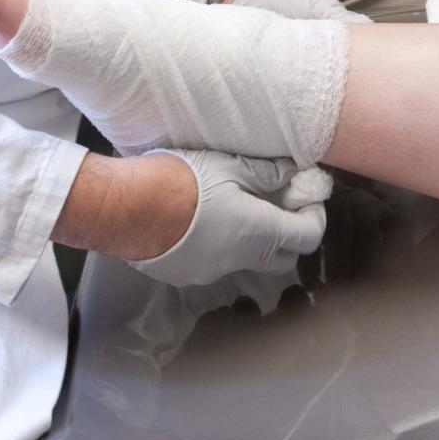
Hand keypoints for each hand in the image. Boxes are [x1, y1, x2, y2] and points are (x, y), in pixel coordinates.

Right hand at [130, 149, 330, 286]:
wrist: (124, 207)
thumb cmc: (179, 180)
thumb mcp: (228, 165)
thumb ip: (265, 173)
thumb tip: (292, 173)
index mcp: (259, 232)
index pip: (309, 236)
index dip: (314, 215)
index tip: (307, 197)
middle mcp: (241, 260)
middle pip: (283, 258)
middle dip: (289, 234)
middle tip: (278, 203)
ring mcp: (212, 272)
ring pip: (247, 260)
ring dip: (251, 239)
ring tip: (234, 206)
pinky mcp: (186, 274)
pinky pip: (216, 262)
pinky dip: (219, 244)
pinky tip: (201, 220)